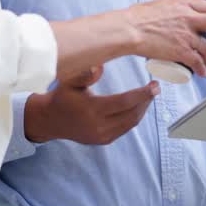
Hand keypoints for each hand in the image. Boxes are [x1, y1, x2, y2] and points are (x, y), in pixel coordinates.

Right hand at [23, 64, 157, 144]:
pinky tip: (138, 106)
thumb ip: (85, 73)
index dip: (142, 94)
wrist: (50, 120)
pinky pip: (125, 129)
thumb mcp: (69, 80)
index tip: (155, 85)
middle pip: (132, 114)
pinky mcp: (103, 140)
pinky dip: (134, 117)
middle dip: (146, 100)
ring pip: (131, 123)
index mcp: (92, 109)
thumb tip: (100, 65)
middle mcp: (98, 125)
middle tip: (155, 88)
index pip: (124, 102)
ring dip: (142, 109)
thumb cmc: (62, 97)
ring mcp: (101, 135)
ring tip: (149, 96)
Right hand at [123, 0, 205, 76]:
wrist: (128, 29)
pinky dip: (202, 68)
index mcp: (183, 4)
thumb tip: (167, 17)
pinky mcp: (181, 50)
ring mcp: (186, 35)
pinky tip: (203, 73)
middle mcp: (189, 18)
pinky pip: (197, 61)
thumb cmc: (135, 17)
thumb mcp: (157, 6)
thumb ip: (167, 12)